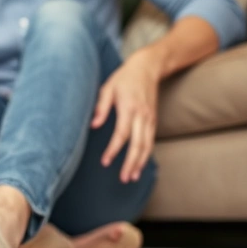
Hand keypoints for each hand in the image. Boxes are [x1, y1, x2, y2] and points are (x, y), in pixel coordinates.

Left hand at [91, 49, 162, 182]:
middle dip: (131, 163)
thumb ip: (101, 107)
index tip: (105, 162)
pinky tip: (139, 164)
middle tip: (124, 179)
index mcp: (129, 108)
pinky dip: (146, 154)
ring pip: (147, 145)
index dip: (113, 150)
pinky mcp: (153, 120)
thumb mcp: (107, 87)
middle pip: (138, 144)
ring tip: (132, 177)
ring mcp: (150, 118)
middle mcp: (142, 115)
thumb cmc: (124, 78)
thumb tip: (93, 126)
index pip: (122, 134)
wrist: (147, 68)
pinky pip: (151, 141)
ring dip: (140, 163)